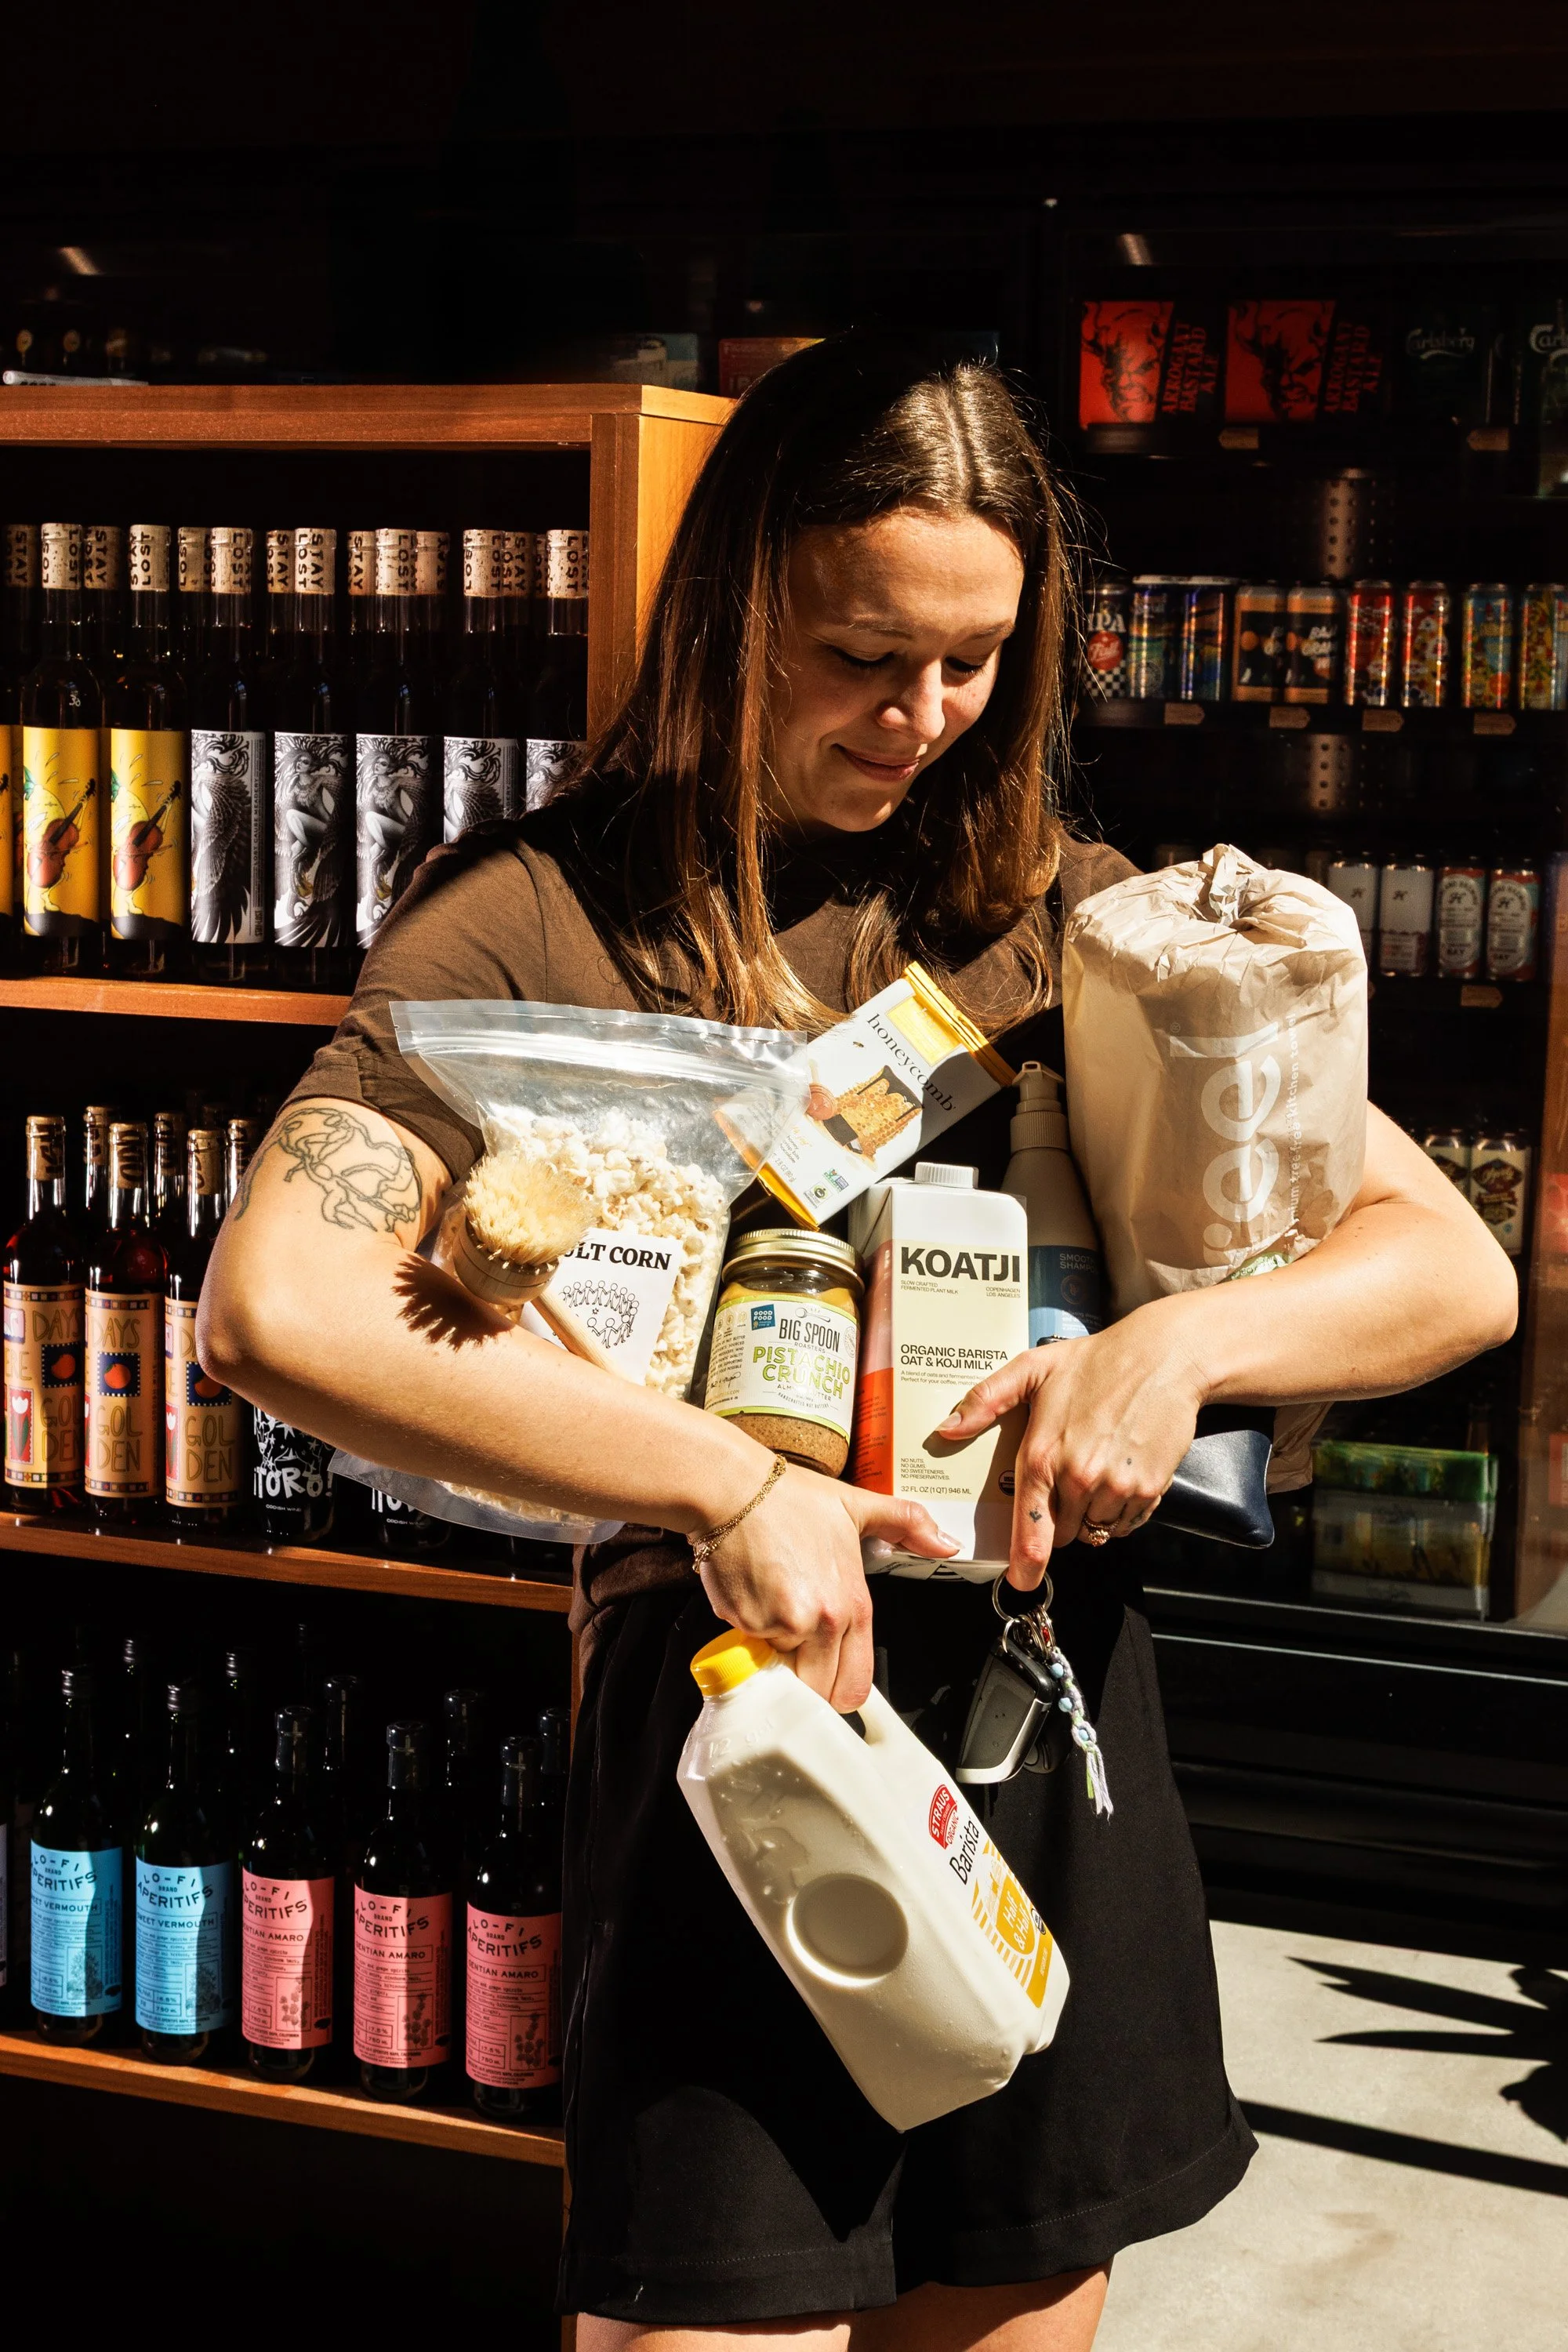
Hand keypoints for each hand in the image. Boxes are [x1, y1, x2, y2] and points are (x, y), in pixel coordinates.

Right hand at [698, 1465, 957, 1711]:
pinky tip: (752, 1592)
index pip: (855, 1685)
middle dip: (805, 1677)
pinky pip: (748, 1647)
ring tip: (774, 1603)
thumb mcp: (857, 1505)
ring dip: (775, 1651)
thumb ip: (906, 1524)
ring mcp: (780, 1625)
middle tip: (796, 1642)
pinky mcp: (744, 1623)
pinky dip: (748, 1630)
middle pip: (817, 1692)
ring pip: (779, 1670)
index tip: (829, 1675)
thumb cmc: (788, 1499)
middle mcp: (821, 1621)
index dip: (840, 1688)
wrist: (733, 1489)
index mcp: (853, 1604)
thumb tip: (947, 1543)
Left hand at [938, 1301, 1210, 1587]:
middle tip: (1067, 1478)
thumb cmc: (1097, 1361)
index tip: (1021, 1579)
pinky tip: (1120, 1474)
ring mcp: (1117, 1487)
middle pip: (1062, 1534)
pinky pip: (1127, 1524)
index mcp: (1043, 1454)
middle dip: (1059, 1517)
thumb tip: (947, 1427)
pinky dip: (1121, 1512)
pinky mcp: (1150, 1489)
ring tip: (1096, 1469)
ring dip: (1091, 1514)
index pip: (1030, 1529)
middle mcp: (1080, 1478)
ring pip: (1095, 1530)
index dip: (1024, 1563)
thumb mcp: (1033, 1368)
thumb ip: (986, 1400)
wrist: (1165, 1357)